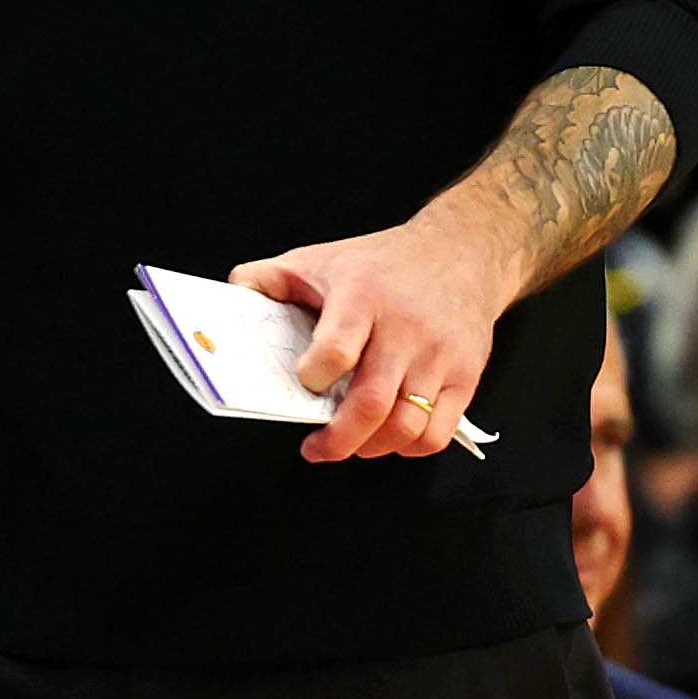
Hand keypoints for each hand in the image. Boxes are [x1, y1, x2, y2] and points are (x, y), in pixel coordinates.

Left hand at [233, 199, 524, 461]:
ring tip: (352, 441)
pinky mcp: (465, 375)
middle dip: (338, 440)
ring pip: (407, 426)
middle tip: (317, 447)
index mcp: (362, 297)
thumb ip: (268, 279)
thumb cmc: (384, 262)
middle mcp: (404, 329)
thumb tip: (231, 298)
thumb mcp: (320, 258)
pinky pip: (438, 433)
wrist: (461, 250)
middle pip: (371, 403)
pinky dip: (410, 447)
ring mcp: (439, 356)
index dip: (313, 378)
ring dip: (371, 448)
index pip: (336, 351)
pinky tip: (390, 436)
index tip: (303, 382)